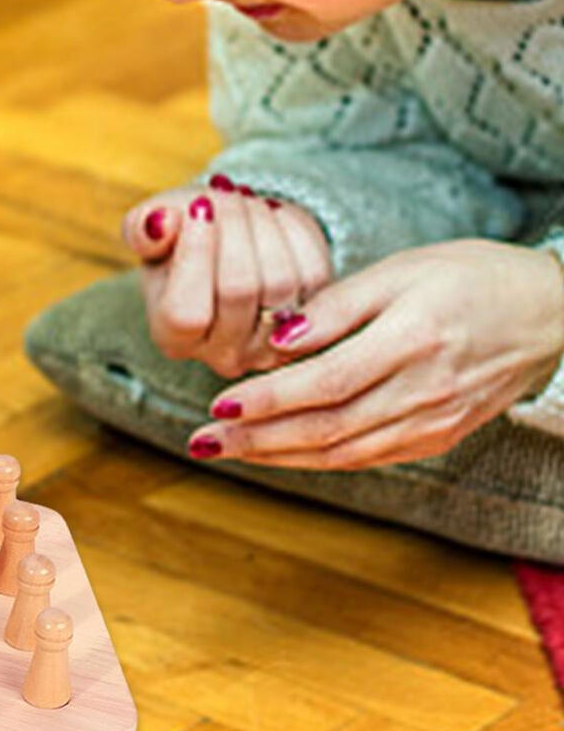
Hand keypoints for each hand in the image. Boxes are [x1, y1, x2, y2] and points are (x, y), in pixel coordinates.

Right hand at [123, 176, 332, 376]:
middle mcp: (224, 354)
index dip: (195, 256)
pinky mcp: (316, 321)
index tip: (198, 207)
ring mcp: (273, 344)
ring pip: (280, 280)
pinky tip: (270, 216)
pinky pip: (312, 271)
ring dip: (263, 225)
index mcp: (172, 337)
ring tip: (243, 201)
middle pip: (239, 290)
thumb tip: (160, 224)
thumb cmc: (182, 238)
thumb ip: (142, 228)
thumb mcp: (151, 229)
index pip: (186, 312)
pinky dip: (292, 231)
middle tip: (222, 194)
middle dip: (233, 227)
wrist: (229, 245)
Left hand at [186, 240, 563, 469]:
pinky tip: (281, 455)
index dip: (268, 399)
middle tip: (202, 442)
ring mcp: (435, 421)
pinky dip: (320, 460)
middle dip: (257, 440)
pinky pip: (369, 457)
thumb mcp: (402, 270)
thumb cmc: (470, 277)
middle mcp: (424, 391)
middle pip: (326, 428)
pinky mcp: (439, 437)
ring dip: (279, 458)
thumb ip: (337, 304)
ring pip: (344, 452)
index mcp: (411, 341)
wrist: (552, 313)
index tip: (218, 404)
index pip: (324, 383)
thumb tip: (279, 336)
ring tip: (227, 452)